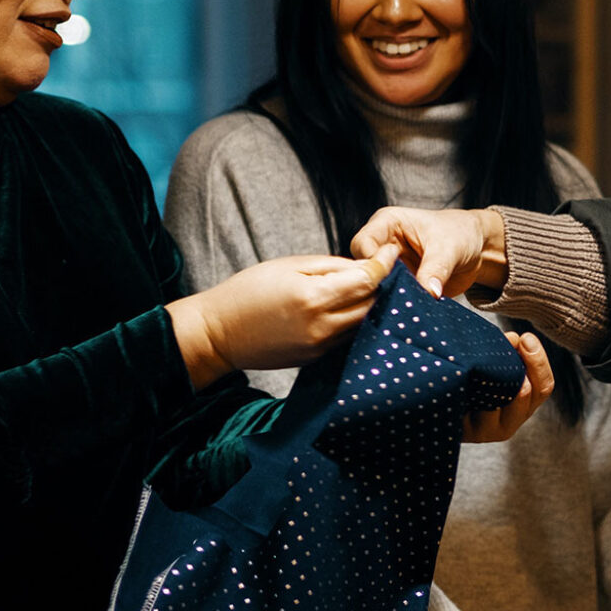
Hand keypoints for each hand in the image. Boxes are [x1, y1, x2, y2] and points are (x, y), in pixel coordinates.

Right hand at [167, 246, 397, 388]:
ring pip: (362, 324)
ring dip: (371, 305)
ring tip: (371, 287)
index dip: (383, 263)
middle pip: (371, 304)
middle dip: (382, 285)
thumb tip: (363, 266)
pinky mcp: (316, 359)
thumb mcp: (288, 266)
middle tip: (386, 268)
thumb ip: (330, 266)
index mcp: (314, 297)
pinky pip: (346, 338)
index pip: (366, 280)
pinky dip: (353, 321)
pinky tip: (349, 308)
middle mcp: (322, 326)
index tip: (390, 251)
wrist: (220, 333)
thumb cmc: (248, 291)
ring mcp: (320, 347)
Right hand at [350, 206, 506, 298]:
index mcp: (387, 223)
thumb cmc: (460, 234)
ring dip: (385, 299)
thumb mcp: (449, 247)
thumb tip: (428, 292)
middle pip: (361, 267)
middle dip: (375, 285)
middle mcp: (382, 244)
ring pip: (371, 286)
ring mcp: (388, 267)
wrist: (476, 248)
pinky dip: (395, 307)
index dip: (370, 263)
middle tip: (394, 298)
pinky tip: (405, 314)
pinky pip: (388, 298)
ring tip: (402, 308)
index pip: (363, 244)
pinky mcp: (397, 284)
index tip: (387, 279)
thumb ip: (436, 269)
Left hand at [462, 331, 554, 441]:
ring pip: (505, 399)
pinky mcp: (468, 432)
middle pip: (529, 392)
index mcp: (522, 407)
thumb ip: (507, 354)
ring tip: (491, 356)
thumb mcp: (490, 369)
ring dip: (500, 374)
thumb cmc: (465, 382)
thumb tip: (515, 338)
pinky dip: (478, 390)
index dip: (539, 360)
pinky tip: (470, 373)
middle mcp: (510, 422)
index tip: (526, 337)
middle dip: (524, 362)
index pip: (544, 386)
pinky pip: (479, 410)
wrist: (434, 407)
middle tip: (513, 339)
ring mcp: (489, 430)